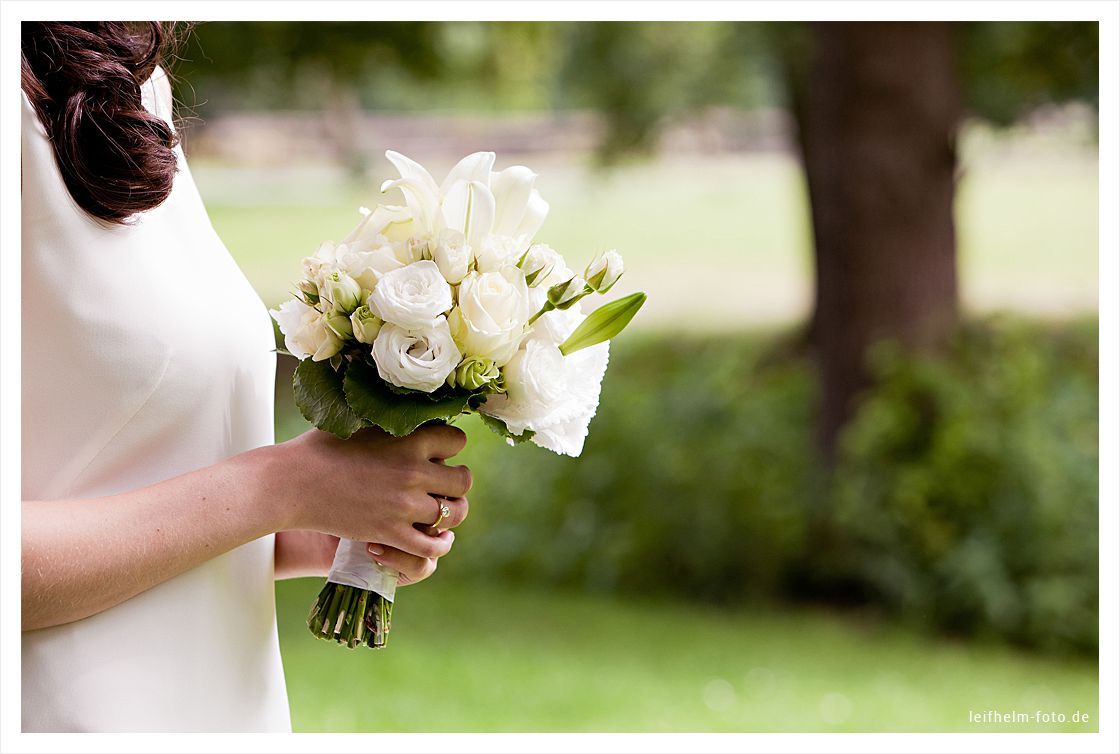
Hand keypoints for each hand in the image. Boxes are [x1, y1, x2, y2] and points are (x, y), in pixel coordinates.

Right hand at [270, 424, 471, 561]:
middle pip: (463, 480)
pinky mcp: (391, 532)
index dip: (449, 448)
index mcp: (410, 438)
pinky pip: (433, 545)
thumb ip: (392, 421)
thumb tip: (410, 409)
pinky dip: (438, 543)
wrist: (292, 482)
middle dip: (455, 482)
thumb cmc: (320, 447)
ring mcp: (405, 505)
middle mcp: (414, 471)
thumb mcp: (362, 421)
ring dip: (451, 512)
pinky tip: (434, 537)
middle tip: (441, 484)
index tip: (436, 453)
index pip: (458, 441)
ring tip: (440, 510)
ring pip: (455, 513)